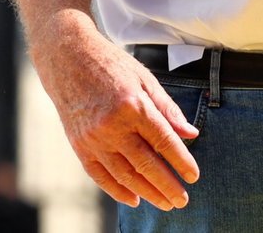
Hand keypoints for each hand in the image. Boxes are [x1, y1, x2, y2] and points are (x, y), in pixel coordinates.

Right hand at [31, 18, 199, 209]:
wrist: (68, 60)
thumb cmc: (113, 66)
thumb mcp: (146, 79)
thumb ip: (168, 109)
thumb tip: (190, 135)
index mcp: (134, 106)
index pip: (164, 142)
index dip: (181, 162)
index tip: (194, 177)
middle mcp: (113, 125)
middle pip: (145, 164)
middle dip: (167, 185)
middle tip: (182, 200)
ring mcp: (93, 138)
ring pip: (124, 174)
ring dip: (146, 192)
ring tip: (164, 203)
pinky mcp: (79, 146)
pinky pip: (100, 175)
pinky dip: (117, 191)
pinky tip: (135, 199)